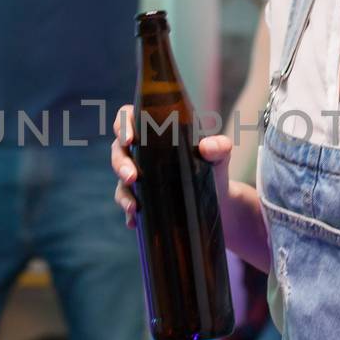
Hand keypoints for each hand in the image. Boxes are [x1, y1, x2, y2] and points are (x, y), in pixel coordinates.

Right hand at [111, 103, 232, 228]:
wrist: (218, 197)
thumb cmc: (214, 166)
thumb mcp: (220, 155)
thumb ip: (219, 146)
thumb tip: (207, 147)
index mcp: (155, 131)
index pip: (129, 118)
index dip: (122, 125)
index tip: (129, 139)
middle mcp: (142, 151)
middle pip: (119, 151)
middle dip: (121, 164)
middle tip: (132, 177)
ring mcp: (140, 176)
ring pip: (120, 181)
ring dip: (123, 193)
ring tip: (134, 206)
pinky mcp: (142, 198)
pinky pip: (128, 205)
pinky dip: (129, 214)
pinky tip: (134, 222)